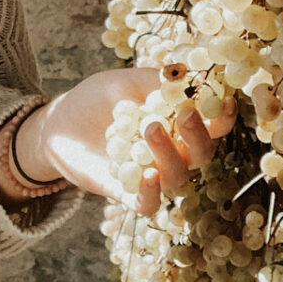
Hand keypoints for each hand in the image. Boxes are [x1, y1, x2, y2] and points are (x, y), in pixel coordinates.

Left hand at [14, 65, 237, 217]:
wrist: (58, 122)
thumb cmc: (97, 99)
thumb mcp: (125, 81)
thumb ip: (155, 82)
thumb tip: (188, 78)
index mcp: (177, 125)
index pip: (212, 126)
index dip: (222, 117)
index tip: (225, 100)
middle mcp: (171, 153)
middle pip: (201, 154)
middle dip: (198, 135)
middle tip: (183, 114)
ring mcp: (150, 174)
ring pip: (177, 176)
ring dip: (169, 153)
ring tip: (149, 128)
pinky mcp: (125, 192)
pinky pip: (148, 204)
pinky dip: (152, 193)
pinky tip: (149, 175)